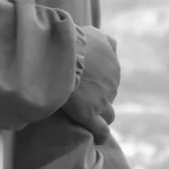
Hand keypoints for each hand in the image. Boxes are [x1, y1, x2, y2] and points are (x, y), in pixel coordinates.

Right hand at [62, 27, 119, 142]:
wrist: (56, 52)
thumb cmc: (65, 38)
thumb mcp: (88, 31)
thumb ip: (99, 37)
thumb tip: (105, 42)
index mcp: (109, 54)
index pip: (110, 71)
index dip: (98, 78)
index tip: (87, 81)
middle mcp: (111, 75)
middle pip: (109, 93)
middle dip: (98, 95)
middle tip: (80, 95)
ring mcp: (102, 97)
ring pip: (108, 113)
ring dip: (99, 114)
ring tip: (85, 115)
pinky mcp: (89, 113)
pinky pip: (101, 131)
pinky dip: (98, 133)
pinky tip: (94, 137)